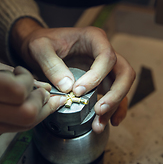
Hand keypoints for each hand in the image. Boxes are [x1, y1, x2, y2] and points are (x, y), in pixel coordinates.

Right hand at [0, 54, 65, 150]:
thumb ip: (5, 70)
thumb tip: (37, 82)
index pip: (17, 90)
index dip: (29, 82)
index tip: (25, 76)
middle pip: (27, 113)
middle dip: (42, 101)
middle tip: (39, 92)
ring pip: (25, 126)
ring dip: (39, 112)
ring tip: (37, 100)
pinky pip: (12, 131)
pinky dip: (22, 120)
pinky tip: (18, 110)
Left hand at [11, 18, 134, 132]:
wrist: (38, 49)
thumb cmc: (41, 43)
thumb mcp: (39, 48)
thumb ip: (51, 64)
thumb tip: (68, 87)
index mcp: (94, 38)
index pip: (107, 57)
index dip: (96, 76)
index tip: (78, 90)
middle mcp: (104, 52)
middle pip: (124, 73)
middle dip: (115, 94)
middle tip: (98, 111)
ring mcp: (105, 68)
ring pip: (121, 87)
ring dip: (113, 107)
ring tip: (98, 125)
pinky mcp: (102, 81)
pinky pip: (115, 95)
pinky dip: (115, 109)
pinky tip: (110, 122)